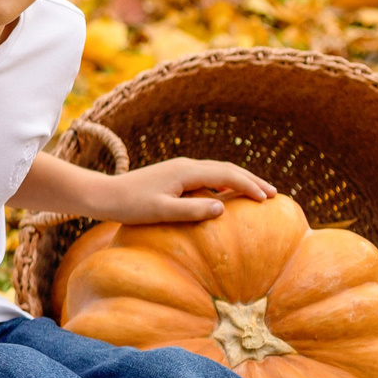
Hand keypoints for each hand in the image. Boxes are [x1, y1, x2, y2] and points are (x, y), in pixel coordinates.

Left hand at [100, 158, 274, 224]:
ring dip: (239, 180)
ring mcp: (180, 169)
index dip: (249, 186)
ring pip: (218, 171)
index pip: (227, 175)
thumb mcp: (161, 212)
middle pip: (227, 169)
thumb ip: (191, 210)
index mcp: (186, 172)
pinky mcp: (174, 176)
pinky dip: (224, 183)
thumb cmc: (130, 206)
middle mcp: (186, 166)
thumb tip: (222, 208)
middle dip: (251, 180)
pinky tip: (227, 197)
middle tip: (273, 193)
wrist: (104, 196)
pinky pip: (207, 177)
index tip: (268, 198)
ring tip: (258, 193)